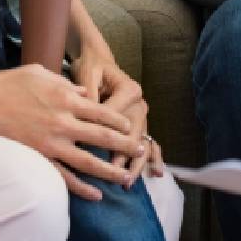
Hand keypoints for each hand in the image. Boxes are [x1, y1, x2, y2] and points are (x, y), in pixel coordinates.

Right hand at [0, 64, 144, 198]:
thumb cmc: (7, 84)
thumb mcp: (40, 73)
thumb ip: (65, 82)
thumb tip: (84, 92)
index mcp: (65, 97)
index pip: (102, 111)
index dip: (119, 120)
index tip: (129, 126)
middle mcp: (63, 121)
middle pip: (102, 136)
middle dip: (124, 144)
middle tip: (139, 150)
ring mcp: (51, 143)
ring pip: (89, 161)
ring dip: (110, 170)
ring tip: (125, 178)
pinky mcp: (39, 159)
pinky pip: (64, 177)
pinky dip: (82, 188)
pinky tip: (95, 195)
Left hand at [70, 44, 162, 189]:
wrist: (99, 59)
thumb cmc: (91, 66)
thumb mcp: (87, 74)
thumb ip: (88, 94)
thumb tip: (84, 117)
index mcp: (129, 90)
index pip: (116, 118)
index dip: (104, 136)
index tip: (92, 154)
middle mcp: (139, 103)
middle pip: (132, 134)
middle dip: (123, 156)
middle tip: (114, 174)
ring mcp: (141, 114)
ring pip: (142, 141)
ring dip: (135, 162)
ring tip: (127, 181)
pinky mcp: (139, 122)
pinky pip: (150, 141)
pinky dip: (154, 157)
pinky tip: (156, 172)